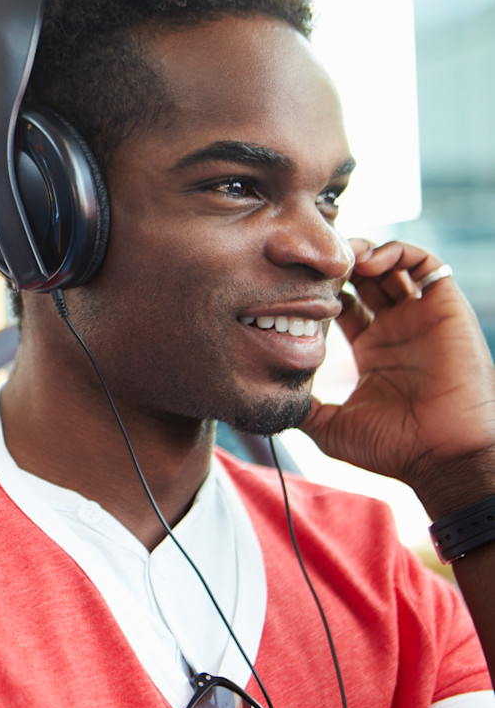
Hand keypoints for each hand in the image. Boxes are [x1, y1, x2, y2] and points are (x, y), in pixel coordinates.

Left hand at [299, 239, 494, 516]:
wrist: (444, 456)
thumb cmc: (394, 447)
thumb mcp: (330, 426)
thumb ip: (301, 407)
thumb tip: (262, 398)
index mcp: (372, 350)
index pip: (342, 304)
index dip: (318, 291)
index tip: (291, 288)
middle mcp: (397, 329)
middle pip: (364, 279)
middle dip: (338, 265)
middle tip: (313, 263)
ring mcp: (421, 317)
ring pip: (392, 264)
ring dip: (364, 252)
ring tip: (339, 257)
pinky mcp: (446, 308)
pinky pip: (426, 263)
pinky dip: (396, 252)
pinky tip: (367, 262)